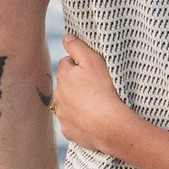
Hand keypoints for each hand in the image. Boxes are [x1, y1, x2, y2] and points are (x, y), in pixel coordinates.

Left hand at [53, 33, 129, 156]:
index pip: (67, 63)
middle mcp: (58, 95)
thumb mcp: (93, 61)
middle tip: (97, 87)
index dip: (80, 65)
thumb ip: (77, 47)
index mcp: (64, 76)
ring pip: (68, 104)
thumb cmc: (104, 90)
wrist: (110, 125)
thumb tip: (66, 38)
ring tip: (97, 104)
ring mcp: (62, 114)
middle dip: (77, 84)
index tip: (93, 70)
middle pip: (66, 84)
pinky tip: (93, 120)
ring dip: (78, 102)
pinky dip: (80, 120)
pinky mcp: (68, 131)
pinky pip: (73, 122)